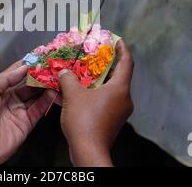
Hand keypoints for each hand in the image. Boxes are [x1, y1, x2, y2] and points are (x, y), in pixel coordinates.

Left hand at [0, 61, 56, 166]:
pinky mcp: (26, 124)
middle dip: (40, 75)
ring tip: (55, 77)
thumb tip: (23, 67)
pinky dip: (47, 101)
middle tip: (51, 66)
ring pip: (36, 96)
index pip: (15, 73)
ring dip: (45, 87)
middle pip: (29, 84)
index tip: (39, 56)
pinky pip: (39, 110)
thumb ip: (6, 77)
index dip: (27, 65)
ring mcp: (18, 111)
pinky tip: (52, 92)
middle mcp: (9, 99)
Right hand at [58, 38, 133, 166]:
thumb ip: (68, 78)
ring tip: (85, 72)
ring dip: (100, 80)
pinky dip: (97, 93)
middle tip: (95, 54)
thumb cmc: (84, 120)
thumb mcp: (73, 95)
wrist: (88, 151)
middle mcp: (125, 99)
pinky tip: (82, 92)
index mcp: (120, 88)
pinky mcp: (113, 120)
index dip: (122, 49)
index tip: (116, 39)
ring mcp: (120, 111)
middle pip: (120, 75)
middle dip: (107, 64)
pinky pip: (107, 100)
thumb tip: (64, 71)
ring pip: (112, 89)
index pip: (127, 62)